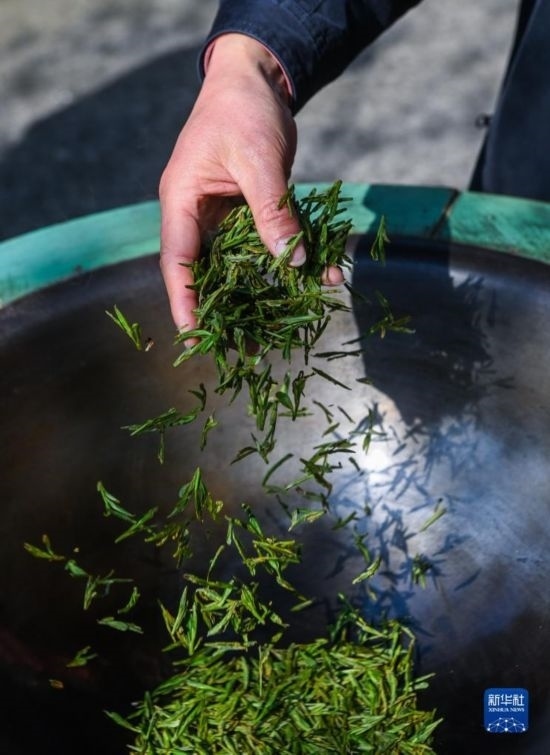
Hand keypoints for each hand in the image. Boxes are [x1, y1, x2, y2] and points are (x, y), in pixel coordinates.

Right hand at [158, 34, 343, 335]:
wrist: (257, 81)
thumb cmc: (244, 110)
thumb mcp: (258, 160)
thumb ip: (272, 212)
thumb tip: (291, 262)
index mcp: (182, 200)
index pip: (178, 259)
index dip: (185, 299)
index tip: (193, 335)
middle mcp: (198, 213)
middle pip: (206, 271)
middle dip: (223, 309)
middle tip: (242, 347)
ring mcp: (223, 214)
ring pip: (238, 263)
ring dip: (256, 294)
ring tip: (274, 330)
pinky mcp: (249, 211)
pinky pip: (267, 242)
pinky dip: (287, 260)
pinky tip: (314, 276)